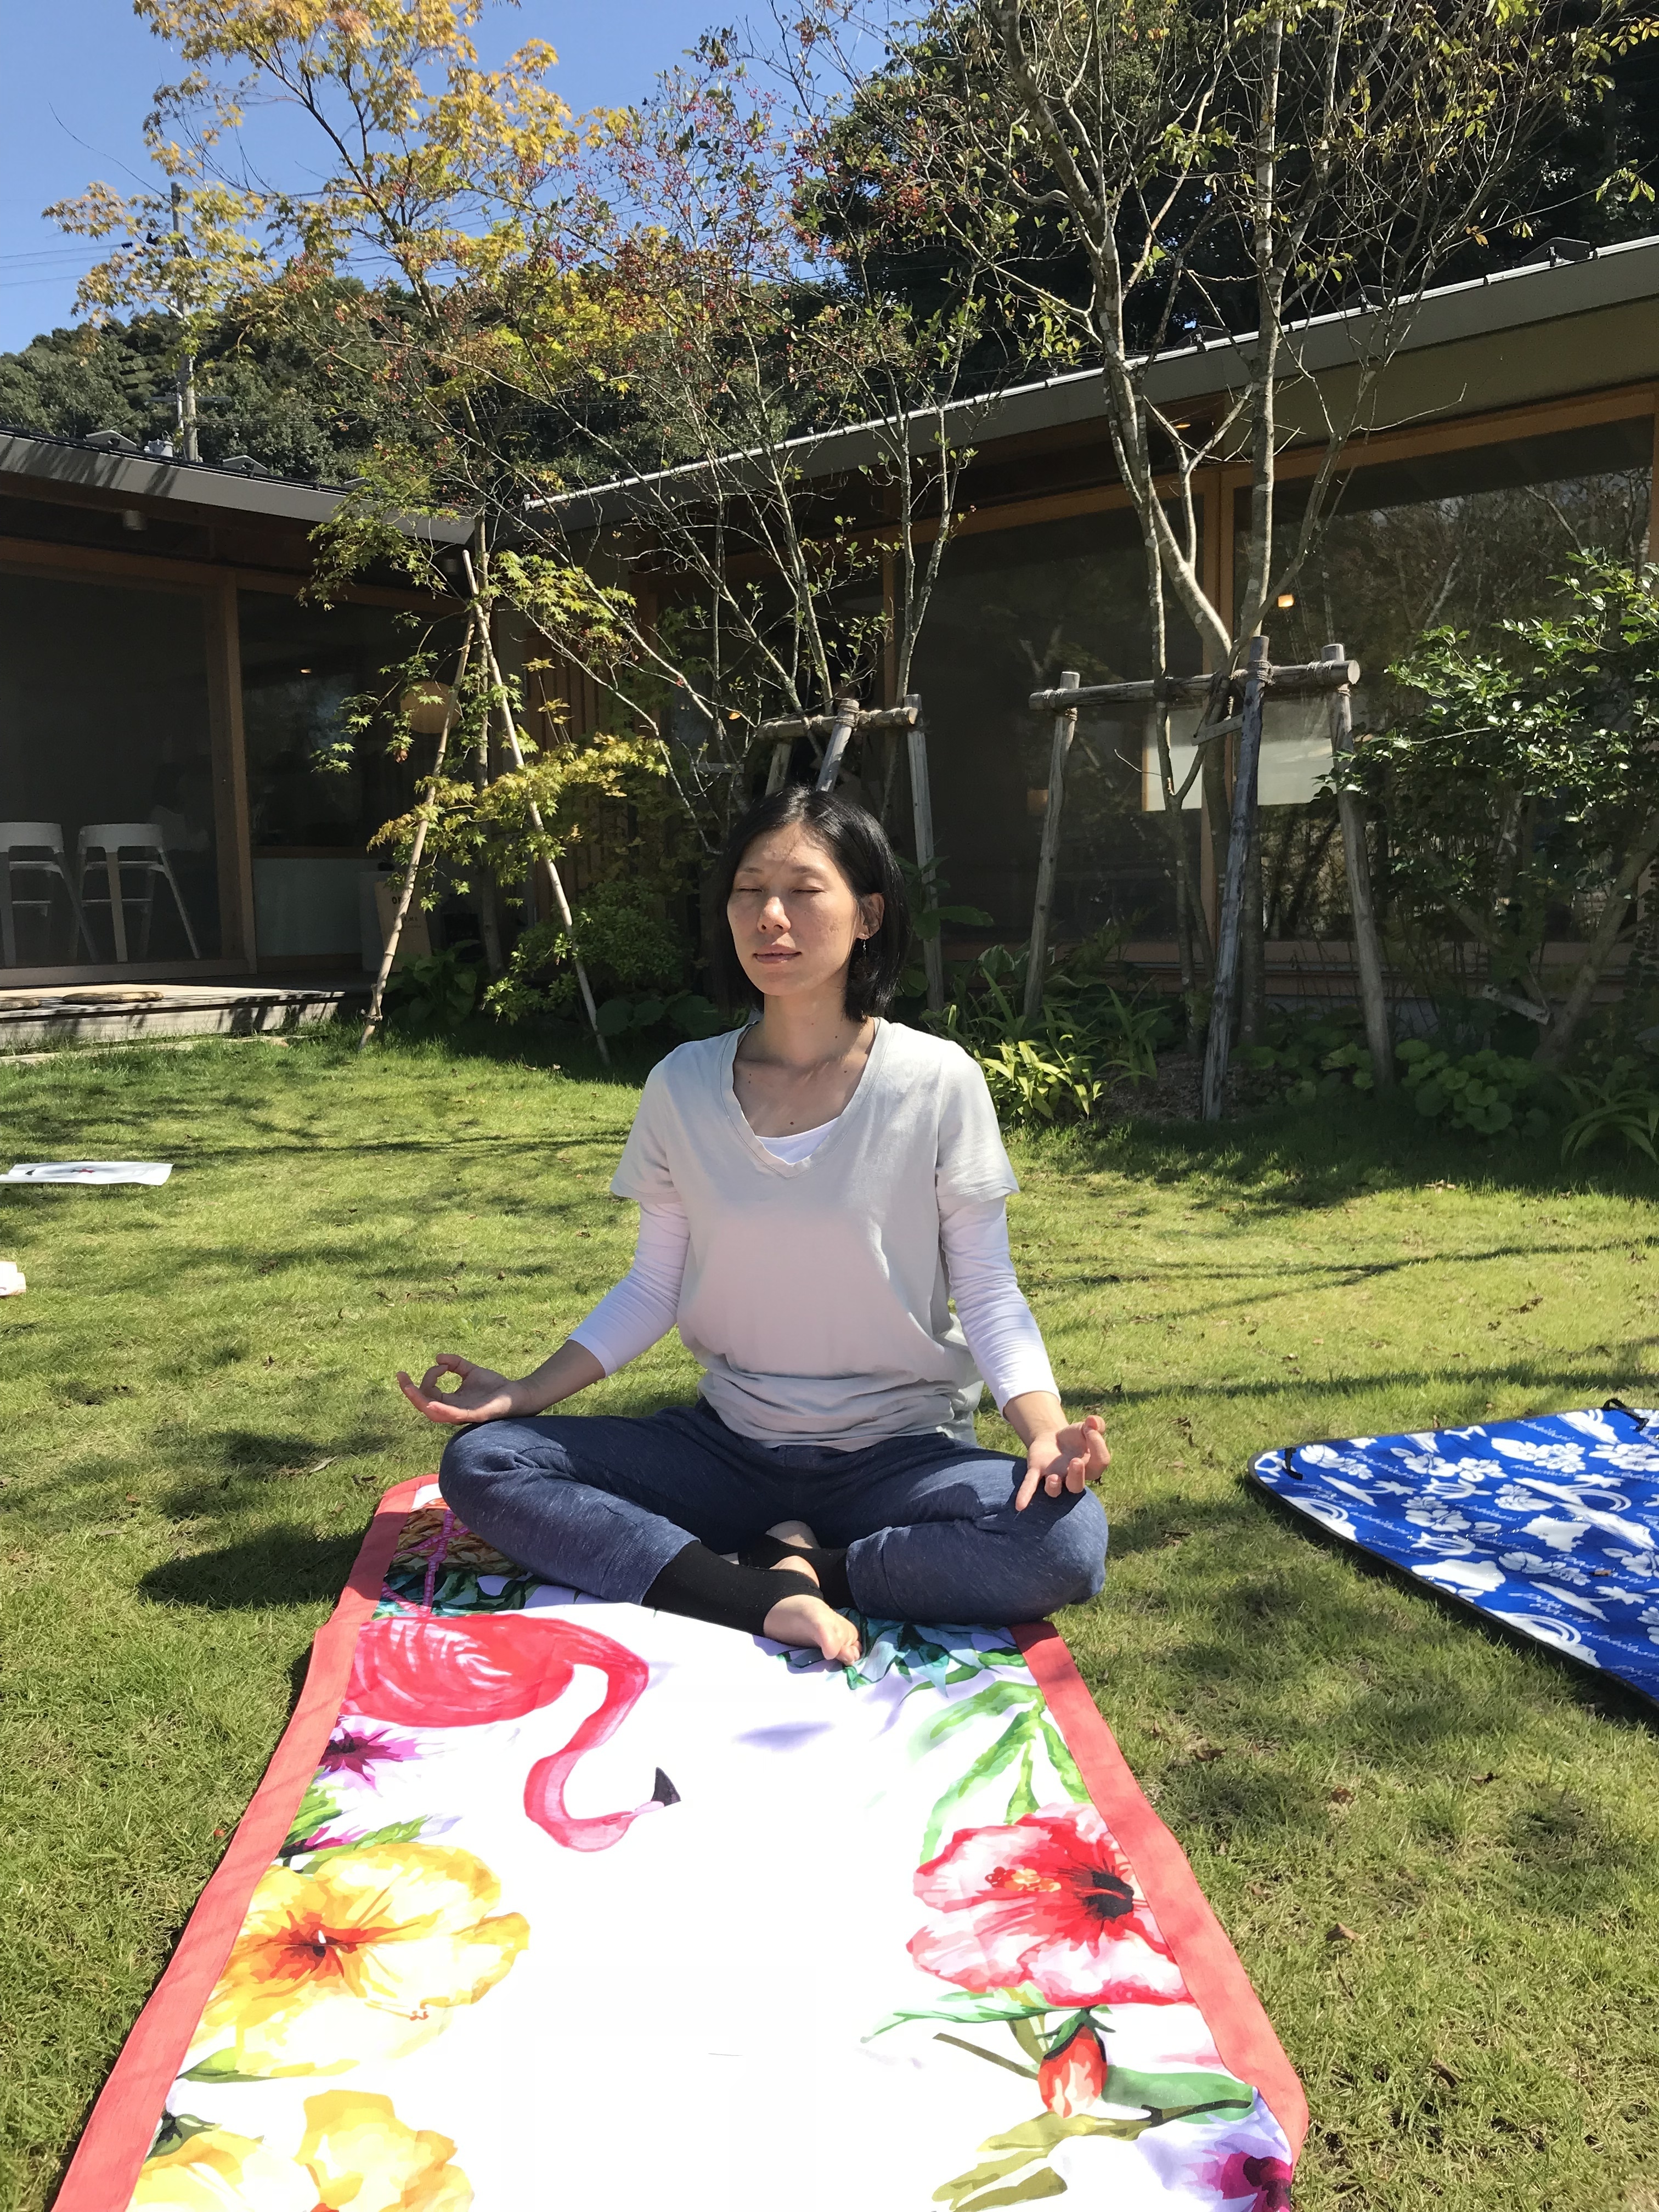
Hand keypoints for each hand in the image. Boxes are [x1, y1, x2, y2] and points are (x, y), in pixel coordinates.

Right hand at [397, 1354, 521, 1426]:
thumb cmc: (495, 1387)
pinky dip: (441, 1410)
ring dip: (419, 1401)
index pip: (429, 1393)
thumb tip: (437, 1357)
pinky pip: (453, 1416)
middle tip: (400, 1376)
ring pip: (434, 1413)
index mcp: (451, 1402)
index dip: (430, 1376)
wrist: (517, 1394)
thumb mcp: (471, 1371)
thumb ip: (456, 1364)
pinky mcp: (474, 1415)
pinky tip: (432, 1403)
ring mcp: (462, 1414)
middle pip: (424, 1405)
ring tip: (408, 1389)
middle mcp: (452, 1410)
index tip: (442, 1364)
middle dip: (410, 1392)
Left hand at [1014, 1412, 1109, 1511]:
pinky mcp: (1036, 1470)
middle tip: (1076, 1461)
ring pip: (1054, 1490)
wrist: (1055, 1437)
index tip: (1090, 1429)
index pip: (1101, 1462)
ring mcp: (1054, 1476)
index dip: (1097, 1444)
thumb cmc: (1076, 1437)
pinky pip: (1031, 1485)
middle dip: (1077, 1475)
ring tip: (1053, 1478)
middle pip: (1077, 1486)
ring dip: (1053, 1486)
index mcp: (1091, 1467)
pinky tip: (1019, 1506)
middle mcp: (1072, 1477)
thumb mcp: (1088, 1427)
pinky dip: (1025, 1494)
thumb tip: (1093, 1421)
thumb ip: (1097, 1424)